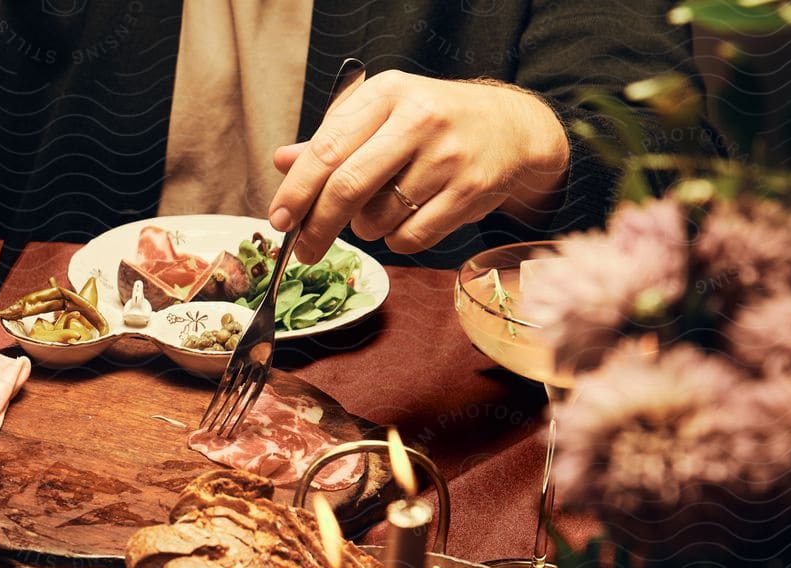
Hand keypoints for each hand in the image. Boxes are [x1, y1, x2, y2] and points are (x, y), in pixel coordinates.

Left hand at [268, 71, 569, 264]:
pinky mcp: (469, 191)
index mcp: (387, 94)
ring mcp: (447, 156)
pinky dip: (398, 239)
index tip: (278, 220)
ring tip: (384, 208)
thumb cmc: (433, 124)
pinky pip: (410, 237)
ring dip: (367, 228)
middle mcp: (418, 119)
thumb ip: (333, 139)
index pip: (327, 148)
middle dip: (317, 227)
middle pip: (348, 188)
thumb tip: (282, 161)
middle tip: (303, 251)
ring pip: (377, 218)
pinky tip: (410, 218)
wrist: (513, 128)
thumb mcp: (383, 115)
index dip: (296, 191)